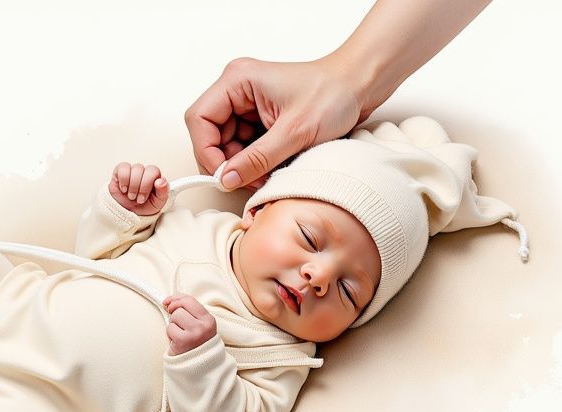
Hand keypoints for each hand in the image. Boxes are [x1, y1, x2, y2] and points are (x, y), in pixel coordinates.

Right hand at [109, 162, 169, 216]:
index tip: (144, 197)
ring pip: (134, 169)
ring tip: (131, 196)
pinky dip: (123, 180)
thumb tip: (161, 181)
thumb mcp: (158, 203)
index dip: (147, 183)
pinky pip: (122, 168)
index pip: (154, 170)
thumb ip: (163, 191)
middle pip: (142, 169)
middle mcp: (144, 172)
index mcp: (155, 177)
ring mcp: (132, 171)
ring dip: (132, 185)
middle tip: (138, 199)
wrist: (130, 213)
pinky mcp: (120, 171)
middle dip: (139, 187)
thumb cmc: (145, 206)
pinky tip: (124, 189)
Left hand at [163, 293, 216, 355]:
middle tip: (177, 324)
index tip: (168, 302)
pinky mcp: (183, 340)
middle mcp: (204, 325)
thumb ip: (187, 311)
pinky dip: (170, 335)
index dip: (176, 299)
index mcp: (209, 319)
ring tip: (179, 335)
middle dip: (174, 315)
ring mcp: (194, 333)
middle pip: (180, 307)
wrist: (198, 368)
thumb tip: (169, 300)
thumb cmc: (194, 345)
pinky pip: (170, 328)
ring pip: (174, 317)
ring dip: (173, 326)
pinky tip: (177, 342)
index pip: (190, 300)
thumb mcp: (197, 325)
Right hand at [184, 57, 362, 192]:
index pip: (199, 119)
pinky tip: (272, 168)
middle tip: (249, 181)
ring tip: (267, 176)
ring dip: (242, 166)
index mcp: (237, 81)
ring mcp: (248, 105)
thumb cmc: (334, 94)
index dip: (206, 151)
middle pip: (210, 135)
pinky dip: (254, 162)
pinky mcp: (259, 118)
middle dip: (227, 162)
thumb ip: (257, 158)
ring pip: (227, 145)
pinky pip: (244, 146)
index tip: (224, 176)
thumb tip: (227, 180)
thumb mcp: (295, 132)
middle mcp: (238, 90)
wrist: (362, 86)